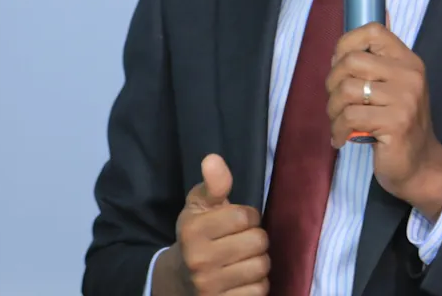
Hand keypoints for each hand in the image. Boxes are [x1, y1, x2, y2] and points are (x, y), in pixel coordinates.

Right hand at [155, 154, 269, 295]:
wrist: (180, 280)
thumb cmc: (197, 236)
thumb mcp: (198, 207)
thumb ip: (212, 184)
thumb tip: (213, 158)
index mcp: (193, 230)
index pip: (246, 216)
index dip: (248, 216)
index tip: (237, 222)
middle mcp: (199, 260)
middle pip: (258, 241)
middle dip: (255, 239)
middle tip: (242, 241)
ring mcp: (210, 287)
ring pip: (262, 266)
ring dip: (258, 262)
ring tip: (243, 260)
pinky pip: (260, 290)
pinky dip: (257, 284)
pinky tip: (242, 279)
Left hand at [326, 22, 441, 219]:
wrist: (420, 166)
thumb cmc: (399, 125)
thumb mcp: (393, 87)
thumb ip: (379, 61)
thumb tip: (365, 24)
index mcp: (408, 61)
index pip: (373, 31)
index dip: (346, 43)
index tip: (339, 65)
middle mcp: (410, 75)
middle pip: (351, 61)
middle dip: (332, 83)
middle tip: (336, 102)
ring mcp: (404, 99)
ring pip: (346, 90)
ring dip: (332, 109)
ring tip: (338, 122)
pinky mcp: (395, 123)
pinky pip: (349, 117)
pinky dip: (337, 130)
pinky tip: (341, 138)